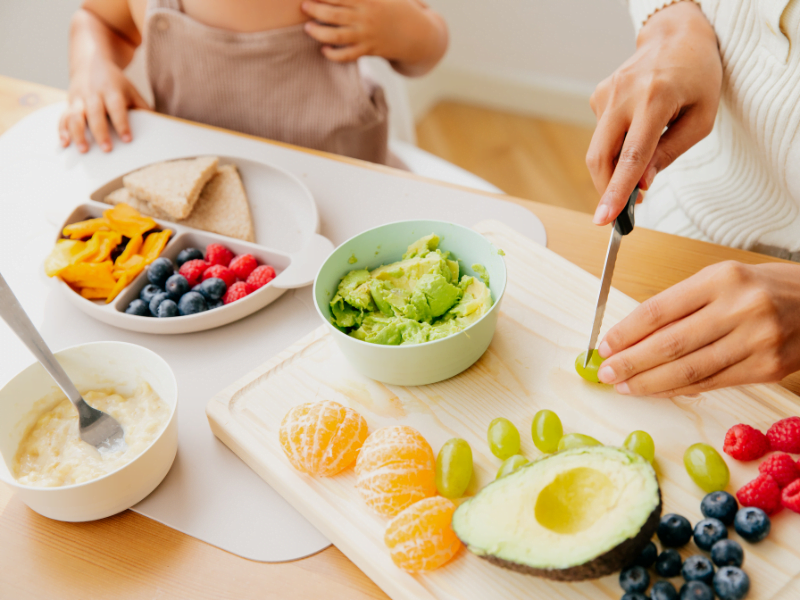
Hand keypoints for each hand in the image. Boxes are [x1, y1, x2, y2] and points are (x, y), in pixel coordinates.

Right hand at [59, 57, 147, 152]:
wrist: (90, 62)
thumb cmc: (116, 83)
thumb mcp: (131, 91)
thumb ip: (142, 108)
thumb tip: (159, 127)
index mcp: (111, 90)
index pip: (117, 107)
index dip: (122, 123)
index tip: (128, 139)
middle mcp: (93, 94)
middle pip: (95, 113)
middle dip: (100, 132)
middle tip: (107, 149)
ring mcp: (78, 99)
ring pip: (74, 116)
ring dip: (77, 133)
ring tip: (83, 150)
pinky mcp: (69, 104)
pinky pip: (62, 117)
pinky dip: (62, 130)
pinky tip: (65, 144)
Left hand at [301, 0, 446, 75]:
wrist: (417, 34)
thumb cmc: (398, 9)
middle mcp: (366, 17)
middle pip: (333, 13)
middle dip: (315, 9)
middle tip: (304, 6)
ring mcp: (367, 35)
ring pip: (336, 36)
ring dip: (319, 33)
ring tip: (308, 28)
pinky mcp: (369, 50)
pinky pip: (347, 55)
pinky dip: (333, 55)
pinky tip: (324, 50)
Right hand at [587, 1, 721, 224]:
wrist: (676, 37)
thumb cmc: (697, 78)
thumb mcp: (701, 119)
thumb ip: (671, 153)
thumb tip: (642, 184)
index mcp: (655, 99)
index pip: (631, 156)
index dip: (617, 190)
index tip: (604, 217)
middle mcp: (623, 95)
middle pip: (601, 157)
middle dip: (606, 189)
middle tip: (620, 211)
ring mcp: (606, 94)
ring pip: (598, 150)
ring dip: (613, 169)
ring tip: (638, 168)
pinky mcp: (598, 96)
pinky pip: (602, 135)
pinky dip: (615, 147)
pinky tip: (636, 131)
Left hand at [595, 262, 799, 396]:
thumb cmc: (763, 288)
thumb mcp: (721, 280)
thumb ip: (681, 305)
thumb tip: (634, 337)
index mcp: (722, 280)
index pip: (659, 310)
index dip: (625, 332)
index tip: (603, 346)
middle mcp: (740, 309)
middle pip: (670, 344)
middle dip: (631, 363)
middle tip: (605, 373)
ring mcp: (757, 342)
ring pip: (689, 370)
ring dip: (649, 383)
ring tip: (624, 386)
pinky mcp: (767, 369)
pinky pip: (711, 384)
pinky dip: (678, 390)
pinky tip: (656, 391)